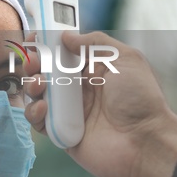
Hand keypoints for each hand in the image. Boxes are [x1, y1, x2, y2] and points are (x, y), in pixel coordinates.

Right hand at [24, 31, 176, 176]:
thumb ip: (94, 44)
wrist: (144, 140)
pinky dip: (34, 113)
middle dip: (33, 64)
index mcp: (91, 70)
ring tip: (39, 85)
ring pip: (37, 96)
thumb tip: (65, 36)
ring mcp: (69, 112)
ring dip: (31, 86)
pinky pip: (39, 122)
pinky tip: (43, 107)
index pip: (62, 53)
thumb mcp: (124, 59)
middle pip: (44, 73)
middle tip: (33, 63)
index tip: (33, 36)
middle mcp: (78, 89)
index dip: (46, 44)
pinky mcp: (62, 133)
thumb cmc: (140, 98)